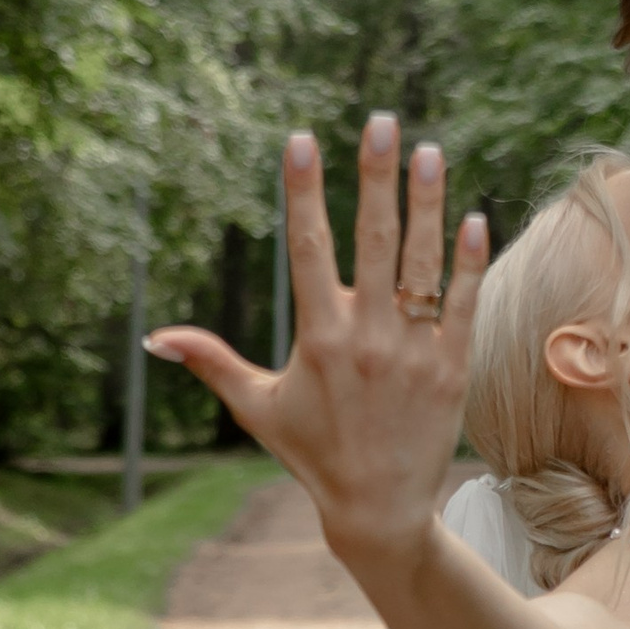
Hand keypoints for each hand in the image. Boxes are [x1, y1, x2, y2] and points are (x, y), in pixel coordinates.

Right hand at [147, 118, 487, 571]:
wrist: (379, 508)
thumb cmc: (312, 454)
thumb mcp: (256, 407)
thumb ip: (212, 362)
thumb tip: (156, 337)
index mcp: (316, 337)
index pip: (307, 248)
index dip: (304, 191)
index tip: (303, 138)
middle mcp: (365, 337)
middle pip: (372, 241)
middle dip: (375, 177)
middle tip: (380, 120)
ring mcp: (412, 350)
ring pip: (421, 263)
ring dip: (426, 203)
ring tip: (430, 149)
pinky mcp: (452, 368)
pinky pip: (463, 303)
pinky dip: (468, 261)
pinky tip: (473, 216)